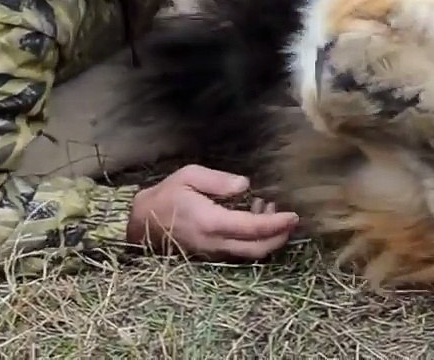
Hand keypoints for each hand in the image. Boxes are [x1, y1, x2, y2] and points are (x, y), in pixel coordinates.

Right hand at [126, 164, 298, 259]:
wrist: (140, 224)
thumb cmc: (165, 196)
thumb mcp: (189, 176)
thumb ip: (219, 181)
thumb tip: (246, 186)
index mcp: (211, 222)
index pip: (253, 228)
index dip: (276, 224)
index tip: (293, 215)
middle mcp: (215, 243)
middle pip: (258, 249)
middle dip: (279, 236)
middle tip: (290, 218)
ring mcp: (212, 253)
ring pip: (250, 254)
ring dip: (267, 237)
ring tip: (265, 208)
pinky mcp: (210, 256)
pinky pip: (239, 253)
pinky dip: (253, 240)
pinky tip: (251, 218)